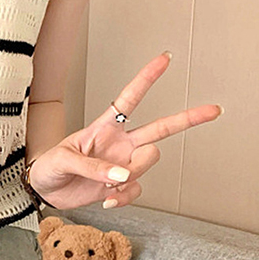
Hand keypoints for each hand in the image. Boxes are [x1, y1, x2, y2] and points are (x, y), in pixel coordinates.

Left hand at [29, 51, 222, 210]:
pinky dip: (123, 198)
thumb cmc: (49, 167)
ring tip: (105, 183)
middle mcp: (120, 143)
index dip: (147, 79)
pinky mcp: (121, 185)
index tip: (165, 59)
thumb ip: (93, 167)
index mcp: (104, 127)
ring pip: (148, 163)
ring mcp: (123, 164)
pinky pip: (136, 190)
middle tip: (214, 110)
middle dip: (188, 118)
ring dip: (130, 175)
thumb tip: (121, 175)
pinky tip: (107, 200)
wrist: (44, 191)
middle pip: (161, 128)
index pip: (129, 99)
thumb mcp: (64, 160)